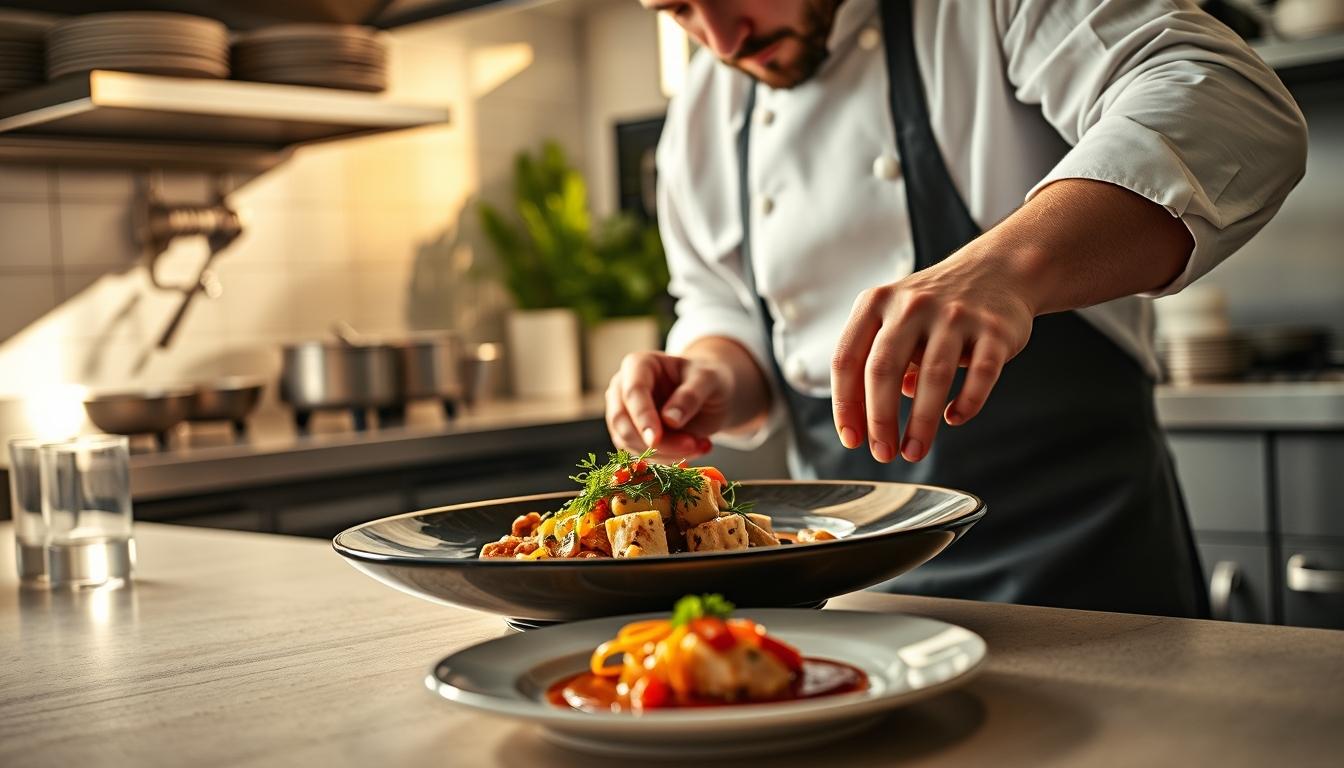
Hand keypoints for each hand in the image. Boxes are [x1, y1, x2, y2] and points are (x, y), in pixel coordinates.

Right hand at [605, 351, 735, 457]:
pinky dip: (667, 459)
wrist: (710, 396)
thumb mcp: (708, 381)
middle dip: (656, 441)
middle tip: (693, 446)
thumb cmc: (707, 380)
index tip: (656, 440)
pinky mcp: (629, 436)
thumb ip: (690, 396)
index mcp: (638, 364)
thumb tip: (670, 420)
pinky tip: (693, 449)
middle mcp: (623, 388)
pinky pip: (640, 454)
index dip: (642, 417)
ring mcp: (623, 413)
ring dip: (666, 453)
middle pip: (623, 420)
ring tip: (701, 445)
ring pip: (629, 442)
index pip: (633, 392)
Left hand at [830, 248, 1034, 462]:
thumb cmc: (936, 307)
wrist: (999, 269)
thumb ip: (879, 362)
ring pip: (932, 376)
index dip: (845, 405)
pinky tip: (954, 419)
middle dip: (880, 420)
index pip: (847, 360)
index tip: (852, 438)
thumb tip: (872, 417)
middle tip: (883, 452)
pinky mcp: (993, 330)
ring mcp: (954, 315)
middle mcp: (911, 305)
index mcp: (876, 303)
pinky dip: (966, 403)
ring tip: (914, 451)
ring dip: (921, 423)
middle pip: (883, 370)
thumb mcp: (896, 320)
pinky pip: (980, 374)